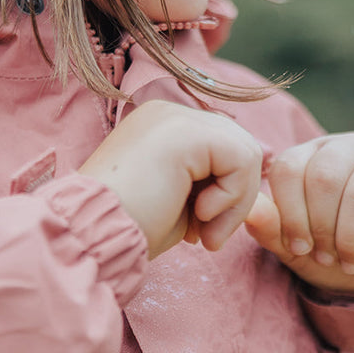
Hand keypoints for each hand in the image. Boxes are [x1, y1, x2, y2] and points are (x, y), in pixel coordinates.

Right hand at [79, 100, 264, 258]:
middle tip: (208, 239)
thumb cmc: (128, 230)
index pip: (224, 151)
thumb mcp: (181, 206)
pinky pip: (241, 159)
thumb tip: (261, 196)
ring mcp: (175, 116)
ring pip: (247, 152)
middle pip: (240, 148)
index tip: (198, 232)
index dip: (224, 196)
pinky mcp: (185, 131)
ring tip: (205, 236)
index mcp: (162, 127)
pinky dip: (231, 197)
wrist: (92, 237)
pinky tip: (199, 216)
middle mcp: (168, 113)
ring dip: (235, 204)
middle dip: (235, 200)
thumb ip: (216, 191)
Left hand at [245, 132, 353, 294]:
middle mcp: (351, 146)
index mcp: (313, 153)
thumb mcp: (292, 248)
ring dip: (351, 239)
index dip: (291, 215)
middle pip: (325, 177)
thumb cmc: (329, 254)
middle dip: (322, 228)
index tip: (298, 248)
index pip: (290, 168)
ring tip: (350, 262)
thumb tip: (250, 211)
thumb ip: (270, 228)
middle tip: (326, 257)